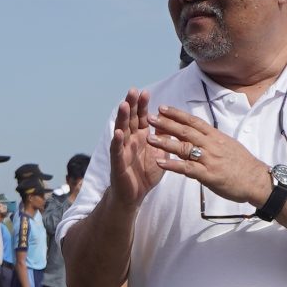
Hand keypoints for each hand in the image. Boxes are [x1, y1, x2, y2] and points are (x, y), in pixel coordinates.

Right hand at [105, 89, 161, 207]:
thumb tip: (169, 121)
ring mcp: (122, 151)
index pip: (140, 117)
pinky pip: (117, 151)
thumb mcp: (159, 153)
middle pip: (130, 119)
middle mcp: (130, 141)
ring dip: (122, 118)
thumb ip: (162, 137)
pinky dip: (117, 142)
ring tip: (123, 105)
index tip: (144, 92)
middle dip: (131, 105)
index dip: (142, 105)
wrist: (135, 195)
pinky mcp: (118, 164)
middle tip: (132, 90)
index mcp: (140, 137)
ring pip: (121, 131)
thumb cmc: (145, 174)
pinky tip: (118, 133)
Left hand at [148, 106, 271, 205]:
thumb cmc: (243, 164)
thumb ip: (212, 139)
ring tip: (149, 138)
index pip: (194, 122)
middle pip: (186, 131)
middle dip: (166, 124)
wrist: (257, 180)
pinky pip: (187, 168)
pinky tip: (160, 162)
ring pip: (184, 148)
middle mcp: (211, 145)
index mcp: (216, 136)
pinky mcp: (208, 175)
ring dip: (165, 142)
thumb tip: (199, 133)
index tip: (163, 108)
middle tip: (149, 117)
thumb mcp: (228, 145)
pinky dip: (173, 165)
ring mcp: (209, 159)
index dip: (177, 114)